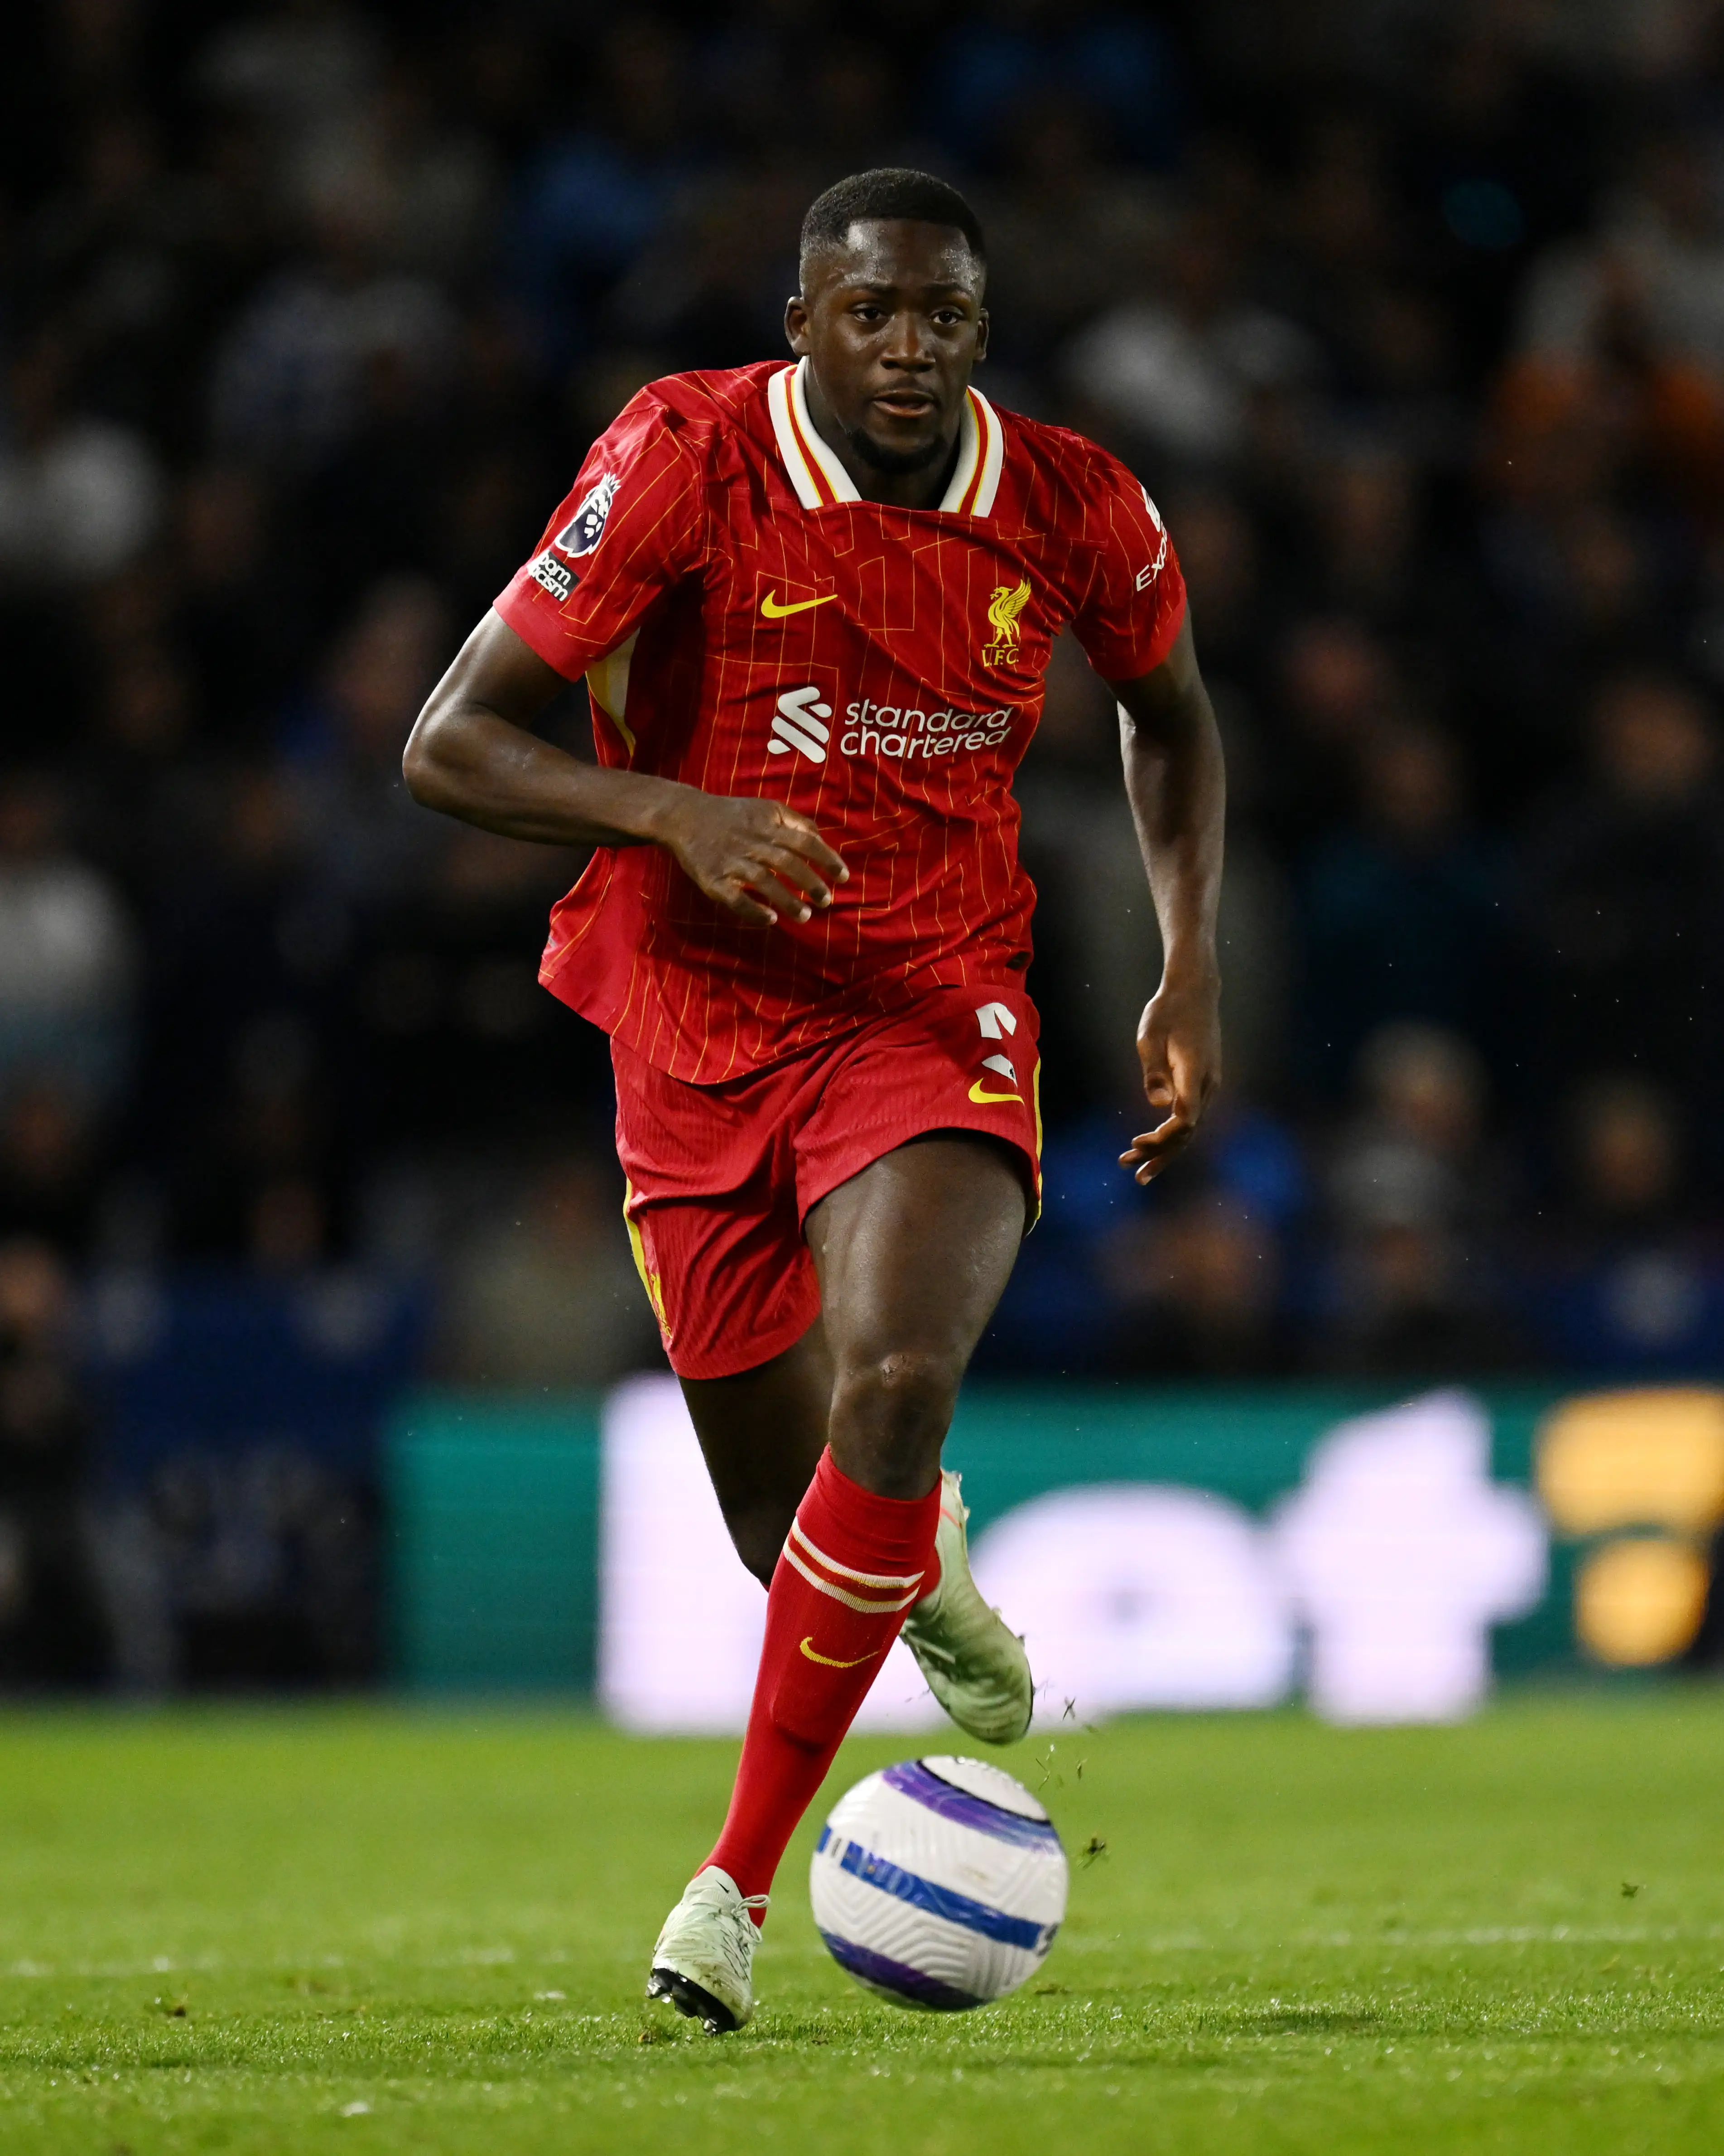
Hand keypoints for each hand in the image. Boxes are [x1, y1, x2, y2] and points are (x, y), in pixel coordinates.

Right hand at [654, 789, 848, 927]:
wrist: (683, 816)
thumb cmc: (732, 815)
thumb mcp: (765, 807)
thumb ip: (793, 820)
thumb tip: (820, 836)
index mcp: (768, 824)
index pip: (805, 841)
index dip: (827, 859)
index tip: (844, 877)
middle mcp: (752, 842)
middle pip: (788, 862)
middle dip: (811, 883)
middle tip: (827, 901)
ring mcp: (731, 861)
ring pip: (764, 881)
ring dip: (787, 901)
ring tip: (805, 916)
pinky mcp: (712, 879)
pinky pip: (734, 898)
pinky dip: (753, 910)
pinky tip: (770, 920)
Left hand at [1119, 973, 1221, 1184]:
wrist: (1194, 992)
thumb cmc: (1167, 1011)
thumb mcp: (1149, 1035)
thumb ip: (1153, 1070)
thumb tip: (1156, 1103)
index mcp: (1195, 1072)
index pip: (1185, 1117)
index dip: (1163, 1137)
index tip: (1137, 1143)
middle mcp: (1207, 1084)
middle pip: (1188, 1132)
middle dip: (1161, 1155)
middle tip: (1133, 1173)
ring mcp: (1209, 1085)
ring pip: (1190, 1128)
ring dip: (1165, 1150)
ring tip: (1138, 1170)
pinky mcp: (1204, 1084)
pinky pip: (1190, 1117)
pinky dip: (1172, 1134)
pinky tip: (1153, 1146)